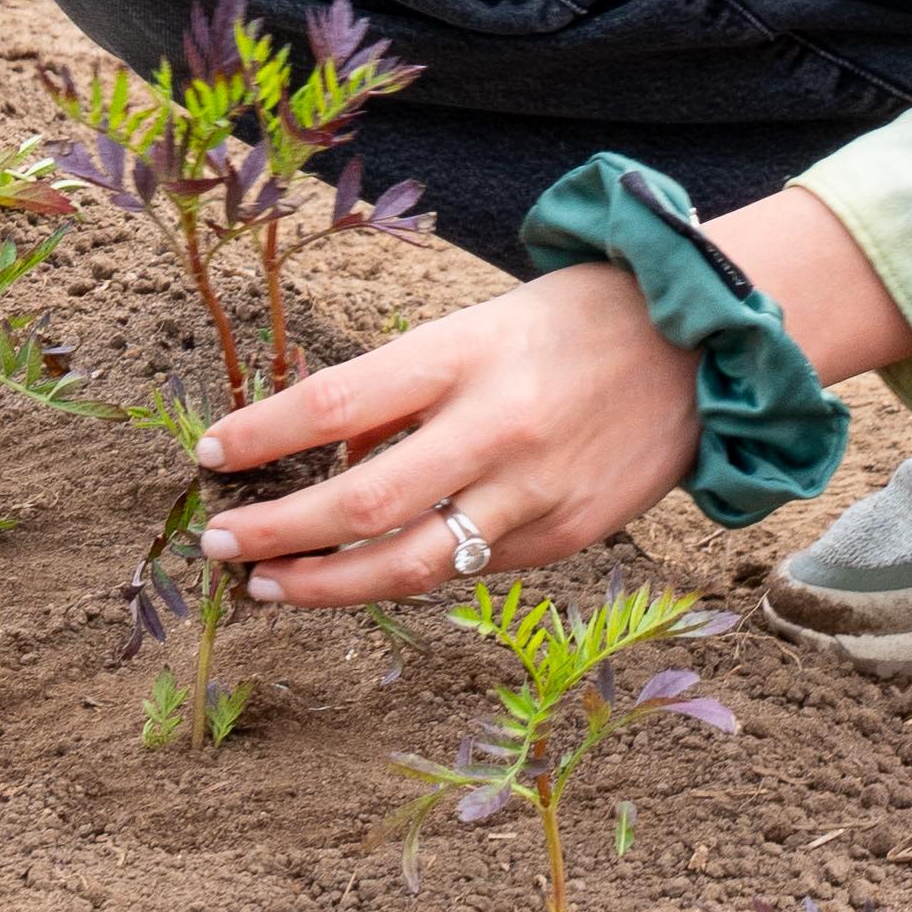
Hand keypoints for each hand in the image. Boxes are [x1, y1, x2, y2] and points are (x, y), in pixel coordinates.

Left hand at [205, 179, 908, 610]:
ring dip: (327, 584)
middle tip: (220, 545)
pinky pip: (471, 568)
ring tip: (271, 586)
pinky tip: (368, 575)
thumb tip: (327, 453)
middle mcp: (497, 426)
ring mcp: (535, 491)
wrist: (702, 347)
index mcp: (466, 353)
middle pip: (362, 501)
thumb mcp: (478, 326)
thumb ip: (405, 391)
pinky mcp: (566, 535)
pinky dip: (412, 573)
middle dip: (278, 532)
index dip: (262, 435)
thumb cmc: (571, 324)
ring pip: (412, 564)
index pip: (336, 401)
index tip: (210, 454)